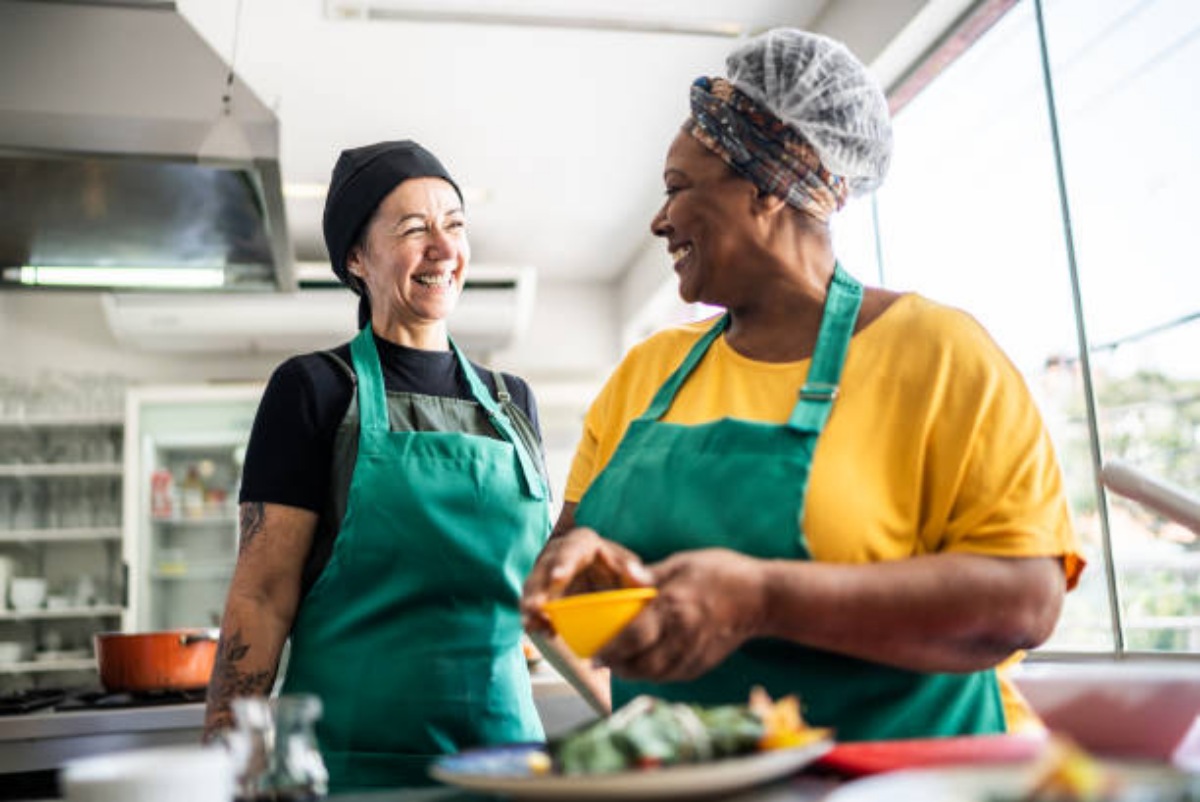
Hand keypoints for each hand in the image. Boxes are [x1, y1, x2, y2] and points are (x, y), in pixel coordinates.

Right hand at [521, 527, 651, 633]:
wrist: (611, 592)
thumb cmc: (623, 578)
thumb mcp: (633, 576)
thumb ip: (638, 576)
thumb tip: (633, 572)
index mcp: (583, 542)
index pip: (571, 549)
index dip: (564, 562)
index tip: (558, 578)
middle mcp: (559, 553)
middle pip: (544, 568)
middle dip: (538, 589)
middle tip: (536, 608)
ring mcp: (546, 572)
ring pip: (532, 587)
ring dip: (531, 606)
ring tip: (532, 625)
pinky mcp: (540, 592)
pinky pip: (532, 604)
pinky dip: (534, 618)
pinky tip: (539, 631)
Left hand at [597, 548, 767, 681]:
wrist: (763, 598)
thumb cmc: (722, 573)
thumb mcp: (683, 562)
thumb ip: (651, 574)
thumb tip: (625, 573)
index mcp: (674, 606)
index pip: (634, 636)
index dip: (610, 649)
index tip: (594, 652)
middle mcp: (682, 635)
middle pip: (640, 664)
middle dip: (617, 666)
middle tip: (602, 659)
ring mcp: (694, 652)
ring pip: (654, 675)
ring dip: (633, 673)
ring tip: (619, 663)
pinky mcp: (703, 663)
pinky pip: (671, 676)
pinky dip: (653, 674)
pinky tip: (645, 664)